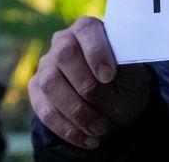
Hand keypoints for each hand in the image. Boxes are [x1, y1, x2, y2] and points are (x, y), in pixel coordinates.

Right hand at [28, 16, 151, 149]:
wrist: (116, 103)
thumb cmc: (125, 81)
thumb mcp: (132, 73)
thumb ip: (120, 67)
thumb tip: (107, 73)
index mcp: (89, 29)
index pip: (86, 30)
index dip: (96, 52)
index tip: (109, 76)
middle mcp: (63, 41)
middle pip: (63, 54)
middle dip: (85, 85)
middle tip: (106, 105)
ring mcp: (47, 65)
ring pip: (51, 84)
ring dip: (76, 111)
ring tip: (99, 129)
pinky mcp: (37, 89)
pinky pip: (43, 109)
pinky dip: (66, 128)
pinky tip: (86, 139)